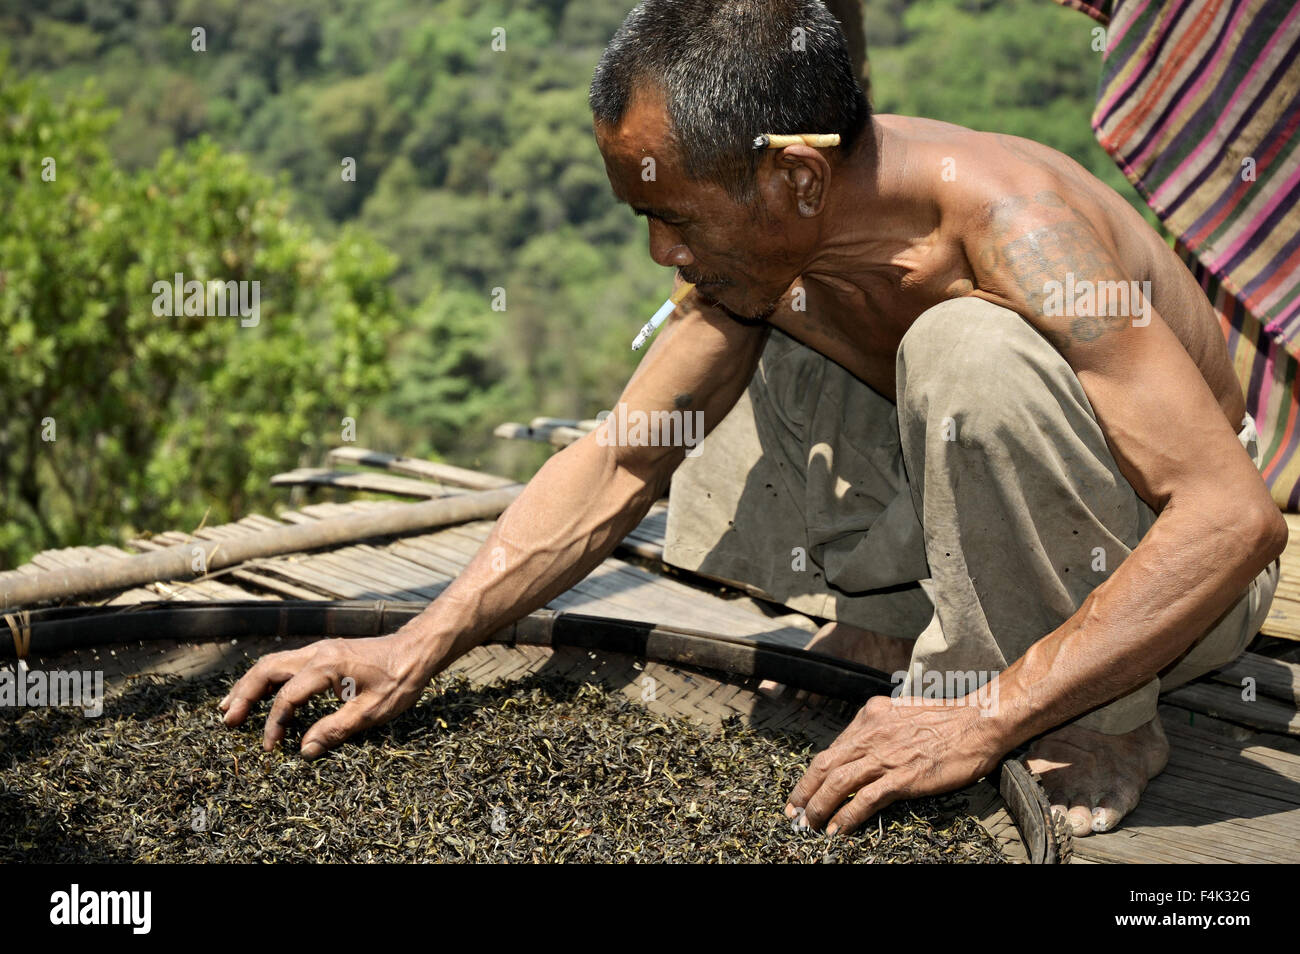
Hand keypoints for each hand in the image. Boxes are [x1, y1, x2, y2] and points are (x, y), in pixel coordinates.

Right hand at [217, 627, 437, 758]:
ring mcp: (320, 649)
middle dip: (243, 695)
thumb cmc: (400, 679)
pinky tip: (261, 693)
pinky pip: (287, 663)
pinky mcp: (325, 652)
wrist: (418, 649)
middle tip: (227, 721)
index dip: (274, 724)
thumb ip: (336, 730)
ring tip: (230, 707)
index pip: (287, 697)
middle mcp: (317, 652)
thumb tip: (304, 751)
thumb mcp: (372, 711)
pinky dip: (267, 678)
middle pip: (267, 670)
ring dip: (250, 684)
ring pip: (273, 662)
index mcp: (327, 666)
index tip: (271, 748)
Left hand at [785, 695, 1005, 833]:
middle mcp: (870, 734)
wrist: (979, 721)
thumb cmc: (947, 719)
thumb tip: (863, 748)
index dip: (813, 773)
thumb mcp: (902, 712)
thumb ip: (880, 728)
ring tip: (809, 824)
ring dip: (818, 807)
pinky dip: (846, 816)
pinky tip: (837, 830)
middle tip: (793, 812)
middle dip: (804, 791)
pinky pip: (865, 800)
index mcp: (869, 716)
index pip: (832, 748)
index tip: (803, 790)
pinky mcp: (902, 777)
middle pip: (824, 765)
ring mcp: (885, 756)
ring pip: (838, 783)